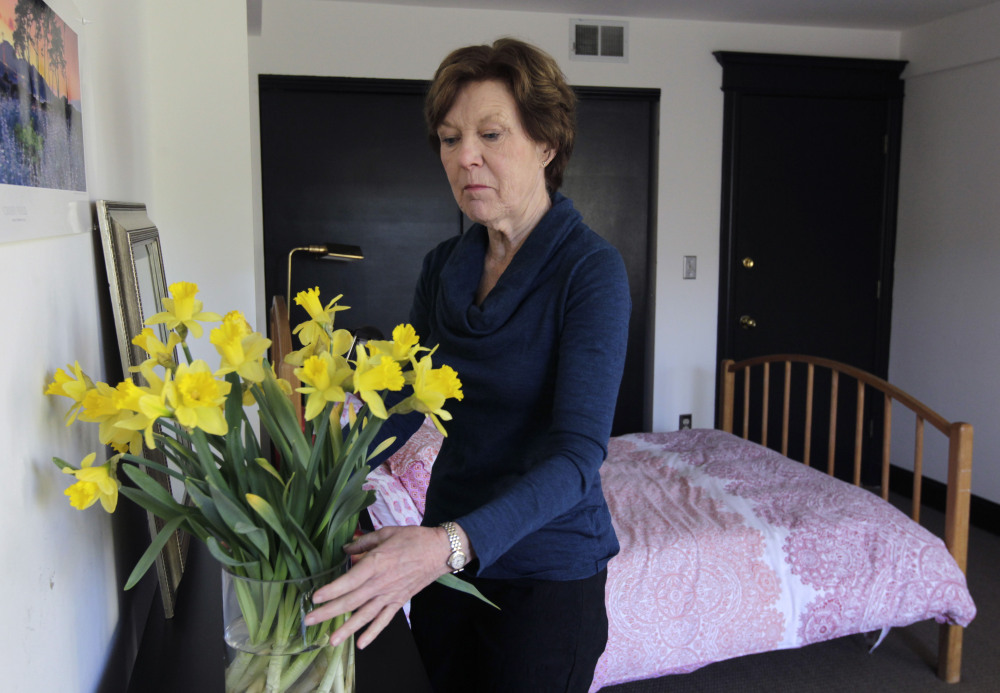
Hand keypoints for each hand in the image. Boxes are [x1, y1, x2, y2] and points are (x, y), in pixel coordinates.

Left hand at [303, 524, 450, 648]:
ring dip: (347, 628)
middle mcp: (380, 582)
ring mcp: (390, 595)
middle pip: (351, 601)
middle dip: (329, 612)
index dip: (331, 590)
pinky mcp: (399, 601)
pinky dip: (373, 632)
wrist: (439, 551)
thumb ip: (363, 542)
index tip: (315, 598)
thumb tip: (345, 549)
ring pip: (365, 615)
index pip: (349, 580)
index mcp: (376, 562)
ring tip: (331, 640)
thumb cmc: (413, 538)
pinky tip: (361, 643)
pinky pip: (384, 620)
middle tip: (310, 621)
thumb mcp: (386, 532)